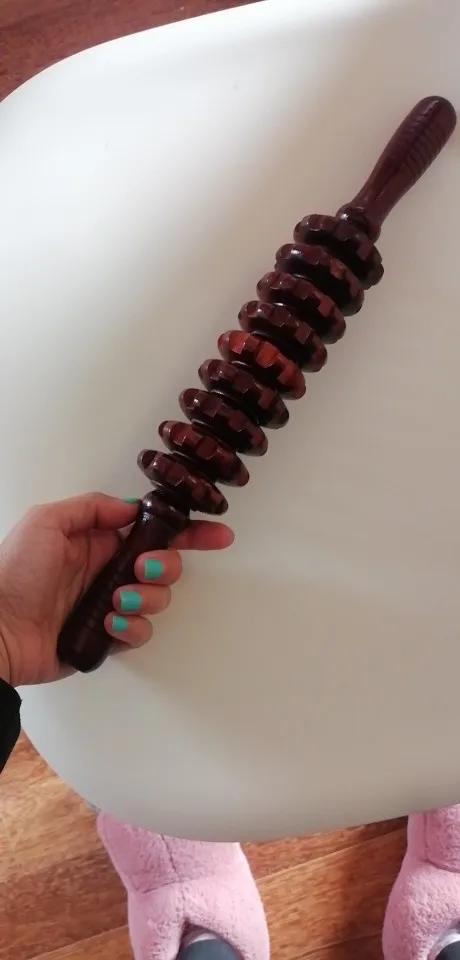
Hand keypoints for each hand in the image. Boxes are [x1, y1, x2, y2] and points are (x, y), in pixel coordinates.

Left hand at [0, 493, 232, 686]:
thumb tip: (131, 508)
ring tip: (117, 601)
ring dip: (146, 597)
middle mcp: (108, 570)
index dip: (189, 531)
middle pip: (165, 563)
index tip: (216, 534)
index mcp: (97, 540)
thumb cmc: (12, 575)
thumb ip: (93, 508)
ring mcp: (110, 604)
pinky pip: (140, 631)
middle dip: (165, 564)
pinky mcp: (107, 636)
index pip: (153, 530)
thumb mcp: (47, 521)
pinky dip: (130, 627)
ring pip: (158, 598)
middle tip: (143, 568)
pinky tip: (108, 624)